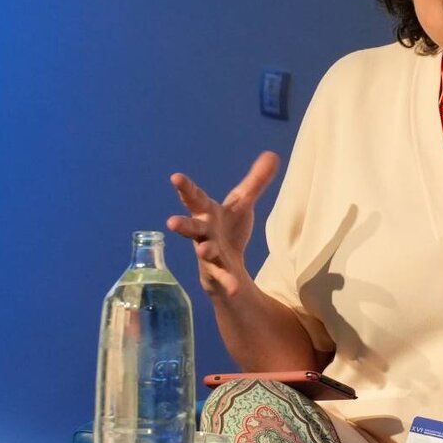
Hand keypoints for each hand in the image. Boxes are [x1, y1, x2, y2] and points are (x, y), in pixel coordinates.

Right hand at [167, 151, 279, 298]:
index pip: (195, 198)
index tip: (175, 177)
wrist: (226, 265)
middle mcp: (204, 234)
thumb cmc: (229, 228)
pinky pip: (223, 278)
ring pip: (204, 252)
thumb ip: (256, 181)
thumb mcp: (243, 203)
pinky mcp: (219, 273)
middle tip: (171, 222)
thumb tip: (272, 154)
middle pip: (192, 228)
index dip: (185, 188)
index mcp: (208, 214)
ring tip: (204, 250)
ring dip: (204, 251)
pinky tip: (235, 288)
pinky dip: (229, 283)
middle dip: (182, 225)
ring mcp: (209, 255)